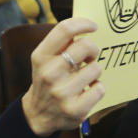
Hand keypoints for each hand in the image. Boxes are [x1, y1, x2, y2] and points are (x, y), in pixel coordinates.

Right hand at [21, 18, 104, 136]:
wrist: (37, 114)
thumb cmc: (46, 81)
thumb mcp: (44, 60)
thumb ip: (59, 43)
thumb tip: (84, 25)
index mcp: (40, 57)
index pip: (64, 29)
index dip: (83, 23)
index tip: (93, 26)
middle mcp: (49, 74)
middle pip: (85, 46)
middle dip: (93, 49)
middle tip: (89, 56)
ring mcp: (62, 93)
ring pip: (96, 68)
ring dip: (94, 71)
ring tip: (85, 77)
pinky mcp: (75, 109)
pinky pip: (100, 88)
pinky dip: (97, 88)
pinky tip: (88, 91)